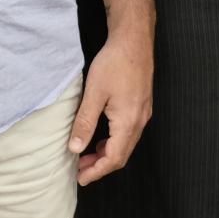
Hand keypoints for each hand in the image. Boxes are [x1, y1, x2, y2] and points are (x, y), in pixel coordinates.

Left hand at [69, 27, 152, 185]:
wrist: (134, 39)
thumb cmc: (115, 63)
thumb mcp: (94, 93)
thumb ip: (85, 122)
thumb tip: (75, 148)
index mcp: (128, 121)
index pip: (114, 158)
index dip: (97, 171)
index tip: (81, 178)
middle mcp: (140, 121)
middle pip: (122, 155)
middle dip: (101, 165)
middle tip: (80, 169)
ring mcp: (143, 113)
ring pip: (126, 144)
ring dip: (107, 153)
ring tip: (87, 154)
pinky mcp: (142, 105)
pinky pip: (129, 132)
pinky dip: (114, 141)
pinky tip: (101, 137)